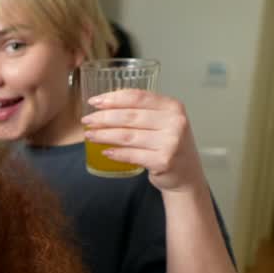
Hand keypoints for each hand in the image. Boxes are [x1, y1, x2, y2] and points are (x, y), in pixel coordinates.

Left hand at [81, 88, 207, 193]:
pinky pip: (132, 155)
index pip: (138, 97)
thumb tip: (106, 105)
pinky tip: (105, 151)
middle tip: (87, 120)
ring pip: (128, 136)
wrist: (187, 176)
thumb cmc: (170, 146)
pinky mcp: (163, 161)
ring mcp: (170, 142)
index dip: (113, 98)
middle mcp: (174, 122)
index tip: (94, 101)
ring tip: (90, 135)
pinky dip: (116, 153)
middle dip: (103, 117)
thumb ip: (143, 111)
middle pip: (130, 116)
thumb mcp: (163, 122)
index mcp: (173, 107)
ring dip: (104, 135)